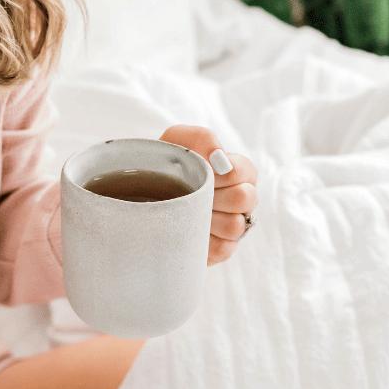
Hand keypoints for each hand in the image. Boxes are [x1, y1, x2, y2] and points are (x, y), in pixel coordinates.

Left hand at [160, 126, 257, 265]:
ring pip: (235, 226)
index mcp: (237, 173)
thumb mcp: (178, 141)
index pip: (247, 172)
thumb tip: (219, 156)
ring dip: (207, 218)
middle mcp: (240, 201)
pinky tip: (186, 230)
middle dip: (216, 195)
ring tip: (186, 212)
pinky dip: (202, 240)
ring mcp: (232, 227)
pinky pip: (222, 249)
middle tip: (193, 193)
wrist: (140, 196)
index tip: (204, 171)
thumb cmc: (165, 166)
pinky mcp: (219, 250)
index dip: (225, 173)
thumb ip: (202, 139)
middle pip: (246, 199)